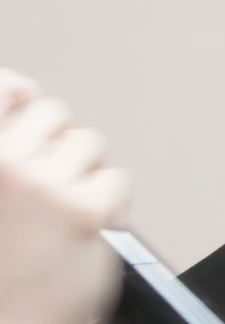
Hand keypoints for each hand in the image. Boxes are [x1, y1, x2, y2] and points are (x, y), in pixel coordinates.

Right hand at [0, 69, 131, 323]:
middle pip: (53, 114)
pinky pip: (115, 182)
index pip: (3, 87)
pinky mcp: (85, 213)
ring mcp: (44, 185)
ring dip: (84, 178)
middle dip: (58, 148)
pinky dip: (108, 208)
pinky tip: (82, 237)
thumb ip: (3, 157)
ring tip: (62, 221)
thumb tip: (23, 98)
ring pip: (89, 144)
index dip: (17, 93)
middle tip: (47, 195)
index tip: (23, 105)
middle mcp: (2, 162)